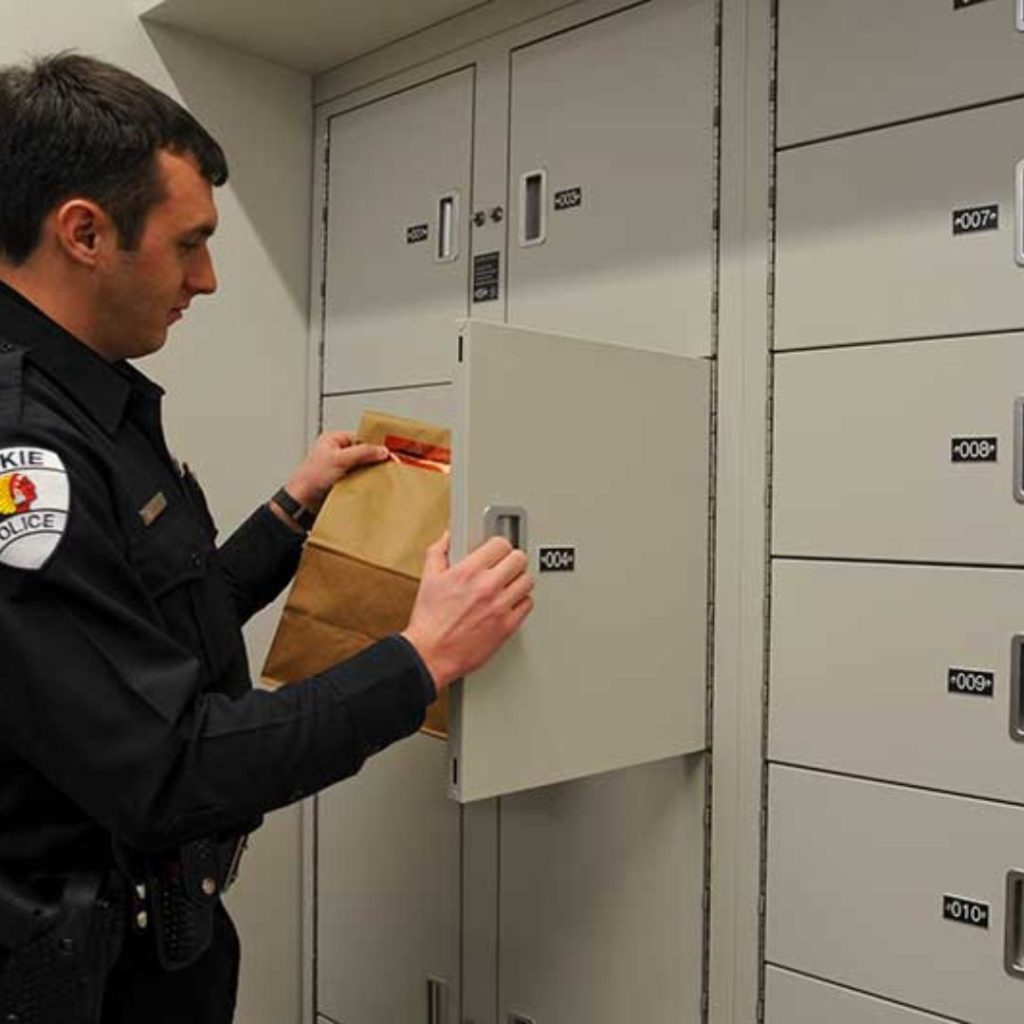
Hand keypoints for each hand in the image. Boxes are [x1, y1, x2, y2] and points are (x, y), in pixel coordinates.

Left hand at [285, 431, 388, 511]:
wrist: (302, 503)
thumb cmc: (310, 479)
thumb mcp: (339, 459)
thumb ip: (362, 452)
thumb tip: (381, 450)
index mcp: (333, 440)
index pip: (360, 437)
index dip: (374, 443)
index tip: (388, 450)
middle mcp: (337, 453)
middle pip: (364, 452)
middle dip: (374, 459)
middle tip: (388, 464)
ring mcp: (341, 468)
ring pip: (363, 467)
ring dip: (370, 472)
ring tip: (380, 475)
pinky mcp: (344, 482)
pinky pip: (360, 479)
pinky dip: (366, 482)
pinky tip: (372, 484)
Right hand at [402, 532, 534, 690]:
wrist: (431, 654)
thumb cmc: (429, 621)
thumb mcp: (429, 578)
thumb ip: (439, 552)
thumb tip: (448, 537)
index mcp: (468, 571)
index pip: (501, 544)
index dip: (499, 546)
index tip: (497, 552)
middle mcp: (487, 586)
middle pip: (519, 559)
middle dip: (512, 561)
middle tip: (506, 566)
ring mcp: (500, 607)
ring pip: (527, 581)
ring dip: (519, 581)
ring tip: (510, 584)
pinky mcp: (507, 626)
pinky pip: (527, 605)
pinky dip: (521, 602)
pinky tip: (511, 603)